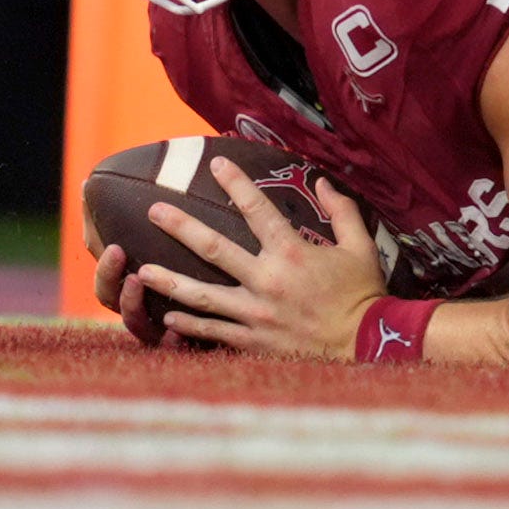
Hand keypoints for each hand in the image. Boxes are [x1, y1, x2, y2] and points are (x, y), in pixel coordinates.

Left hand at [125, 157, 388, 360]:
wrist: (367, 345)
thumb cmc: (364, 294)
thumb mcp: (361, 247)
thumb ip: (341, 211)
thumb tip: (322, 182)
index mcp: (292, 253)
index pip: (256, 209)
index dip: (236, 183)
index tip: (217, 163)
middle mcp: (267, 280)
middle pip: (213, 248)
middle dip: (180, 226)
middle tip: (153, 210)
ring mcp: (256, 313)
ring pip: (201, 295)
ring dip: (169, 280)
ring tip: (141, 270)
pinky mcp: (253, 340)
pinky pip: (213, 331)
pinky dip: (188, 324)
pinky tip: (167, 315)